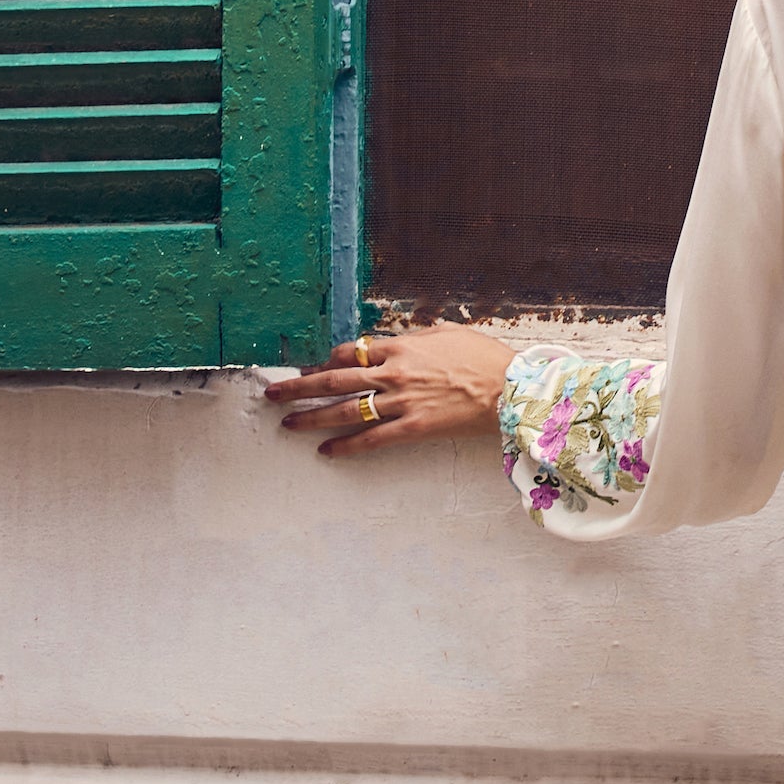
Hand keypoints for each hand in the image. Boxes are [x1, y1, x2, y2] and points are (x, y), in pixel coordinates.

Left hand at [264, 325, 513, 456]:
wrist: (510, 388)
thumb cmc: (483, 357)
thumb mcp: (445, 332)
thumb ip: (414, 337)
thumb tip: (391, 342)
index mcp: (400, 346)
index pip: (350, 353)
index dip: (327, 362)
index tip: (313, 370)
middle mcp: (394, 373)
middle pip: (334, 381)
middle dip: (299, 388)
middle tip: (273, 394)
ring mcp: (401, 402)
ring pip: (345, 410)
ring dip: (312, 417)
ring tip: (288, 423)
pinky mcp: (413, 428)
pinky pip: (372, 439)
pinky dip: (346, 445)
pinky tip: (326, 451)